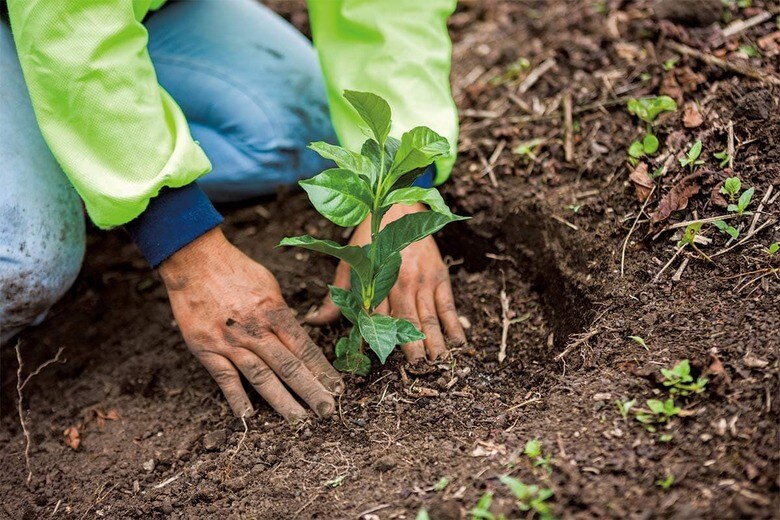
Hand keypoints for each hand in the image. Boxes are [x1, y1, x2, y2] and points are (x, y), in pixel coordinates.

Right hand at [159, 228, 343, 419]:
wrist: (194, 261)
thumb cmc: (236, 270)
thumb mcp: (269, 286)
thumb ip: (282, 313)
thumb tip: (296, 334)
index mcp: (274, 312)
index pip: (304, 348)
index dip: (322, 371)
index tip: (337, 389)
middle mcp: (255, 330)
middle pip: (288, 366)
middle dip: (311, 391)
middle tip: (327, 411)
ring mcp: (230, 341)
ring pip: (261, 377)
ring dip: (281, 401)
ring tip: (298, 420)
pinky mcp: (206, 348)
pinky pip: (225, 378)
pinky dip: (237, 398)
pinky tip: (248, 416)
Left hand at [307, 203, 465, 362]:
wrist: (397, 206)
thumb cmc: (369, 240)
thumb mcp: (349, 265)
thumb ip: (335, 296)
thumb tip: (313, 321)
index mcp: (376, 281)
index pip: (376, 317)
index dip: (379, 340)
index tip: (382, 361)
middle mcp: (400, 282)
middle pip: (407, 320)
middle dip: (413, 345)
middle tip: (418, 368)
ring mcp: (422, 280)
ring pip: (429, 316)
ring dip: (435, 340)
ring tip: (438, 361)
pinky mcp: (439, 277)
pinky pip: (448, 305)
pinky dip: (454, 324)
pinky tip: (458, 342)